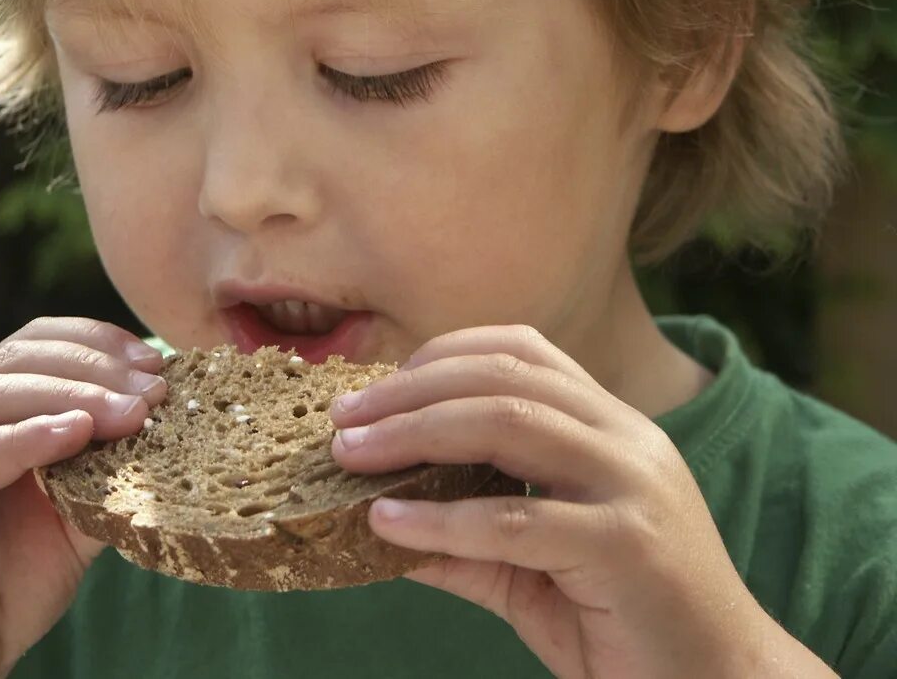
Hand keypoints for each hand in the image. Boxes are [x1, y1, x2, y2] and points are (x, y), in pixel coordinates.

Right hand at [0, 318, 166, 678]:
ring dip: (71, 397)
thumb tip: (168, 421)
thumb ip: (105, 465)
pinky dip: (23, 440)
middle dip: (94, 370)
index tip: (155, 361)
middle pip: (13, 361)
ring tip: (132, 412)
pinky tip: (74, 435)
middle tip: (155, 390)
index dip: (95, 342)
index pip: (29, 343)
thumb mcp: (70, 513)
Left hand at [330, 325, 836, 678]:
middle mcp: (626, 439)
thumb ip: (464, 541)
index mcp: (609, 428)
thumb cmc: (624, 621)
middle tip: (342, 423)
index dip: (442, 355)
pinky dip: (441, 519)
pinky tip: (388, 524)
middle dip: (409, 392)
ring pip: (510, 423)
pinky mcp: (628, 545)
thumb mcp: (531, 570)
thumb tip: (377, 523)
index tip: (378, 390)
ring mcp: (632, 486)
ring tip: (351, 456)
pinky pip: (516, 519)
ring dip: (414, 433)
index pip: (522, 352)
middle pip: (504, 378)